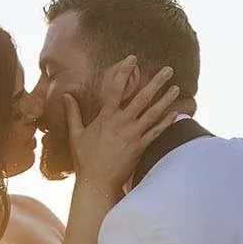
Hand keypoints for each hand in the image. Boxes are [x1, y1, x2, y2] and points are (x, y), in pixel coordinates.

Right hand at [67, 58, 181, 197]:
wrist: (96, 184)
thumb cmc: (85, 160)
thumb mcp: (76, 134)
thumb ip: (73, 113)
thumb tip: (66, 95)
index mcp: (106, 117)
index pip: (116, 88)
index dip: (124, 71)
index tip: (132, 59)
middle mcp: (121, 123)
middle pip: (142, 98)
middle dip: (156, 82)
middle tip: (169, 69)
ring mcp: (133, 136)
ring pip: (153, 114)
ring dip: (166, 100)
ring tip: (176, 88)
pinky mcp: (140, 148)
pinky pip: (156, 133)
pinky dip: (166, 122)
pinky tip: (176, 113)